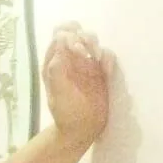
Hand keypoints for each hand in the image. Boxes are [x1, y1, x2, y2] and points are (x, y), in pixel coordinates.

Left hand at [43, 22, 115, 147]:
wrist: (82, 129)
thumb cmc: (66, 113)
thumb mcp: (58, 93)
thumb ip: (57, 68)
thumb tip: (60, 40)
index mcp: (54, 63)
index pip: (59, 35)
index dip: (67, 36)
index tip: (75, 49)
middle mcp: (69, 60)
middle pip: (76, 32)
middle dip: (83, 37)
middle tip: (87, 52)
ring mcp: (85, 64)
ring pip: (91, 40)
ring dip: (95, 44)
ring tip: (97, 58)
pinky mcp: (99, 70)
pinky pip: (106, 55)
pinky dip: (107, 58)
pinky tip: (106, 70)